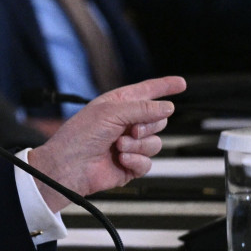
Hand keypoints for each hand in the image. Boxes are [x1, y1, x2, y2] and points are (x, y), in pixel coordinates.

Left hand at [25, 76, 184, 201]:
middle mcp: (125, 123)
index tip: (181, 83)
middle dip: (147, 125)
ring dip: (139, 144)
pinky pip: (148, 162)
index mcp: (118, 105)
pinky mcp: (130, 165)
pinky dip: (136, 160)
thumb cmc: (79, 136)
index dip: (164, 86)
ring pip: (155, 142)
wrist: (69, 167)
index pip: (146, 91)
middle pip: (158, 119)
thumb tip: (168, 107)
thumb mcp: (111, 113)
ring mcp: (129, 145)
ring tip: (119, 146)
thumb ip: (142, 108)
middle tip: (130, 129)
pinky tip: (121, 159)